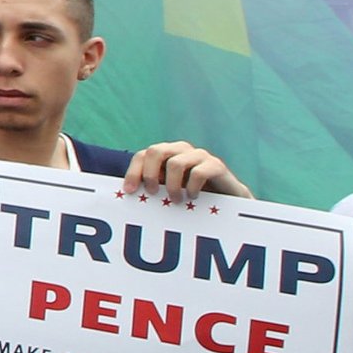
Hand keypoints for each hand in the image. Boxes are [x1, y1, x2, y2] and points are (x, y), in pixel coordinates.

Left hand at [122, 141, 248, 200]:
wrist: (226, 202)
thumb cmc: (190, 198)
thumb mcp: (166, 192)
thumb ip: (150, 189)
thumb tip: (125, 195)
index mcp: (166, 154)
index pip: (142, 155)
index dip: (133, 172)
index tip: (130, 192)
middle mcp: (181, 150)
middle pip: (156, 151)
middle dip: (150, 174)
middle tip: (153, 194)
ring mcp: (200, 155)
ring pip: (176, 163)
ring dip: (172, 186)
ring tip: (176, 200)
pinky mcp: (217, 165)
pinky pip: (199, 172)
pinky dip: (192, 188)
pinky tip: (193, 197)